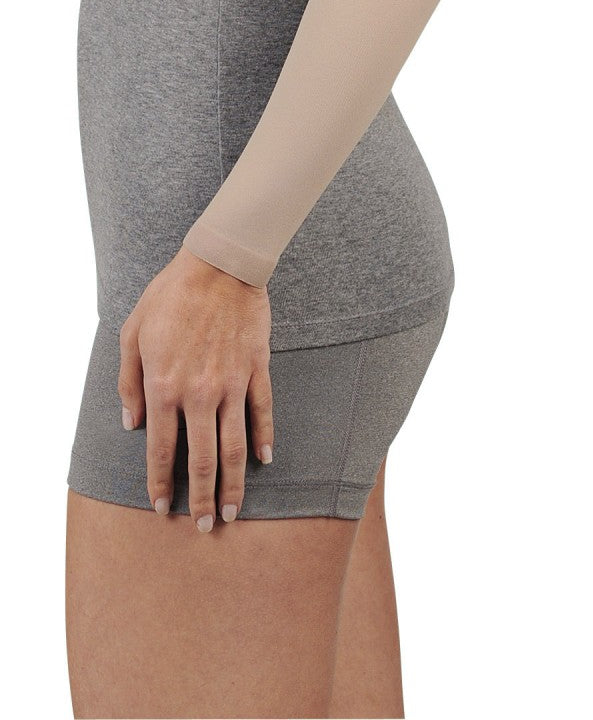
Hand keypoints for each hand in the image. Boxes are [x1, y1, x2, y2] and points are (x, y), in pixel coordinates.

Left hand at [118, 245, 272, 530]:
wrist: (219, 264)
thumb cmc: (169, 295)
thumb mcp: (131, 333)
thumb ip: (128, 382)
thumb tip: (131, 423)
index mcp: (164, 386)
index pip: (162, 449)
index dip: (162, 483)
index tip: (162, 508)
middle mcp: (199, 394)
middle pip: (203, 460)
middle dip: (203, 498)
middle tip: (206, 528)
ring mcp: (232, 384)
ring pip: (236, 446)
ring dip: (235, 484)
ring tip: (234, 511)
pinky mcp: (256, 370)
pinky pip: (262, 412)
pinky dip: (264, 439)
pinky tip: (264, 461)